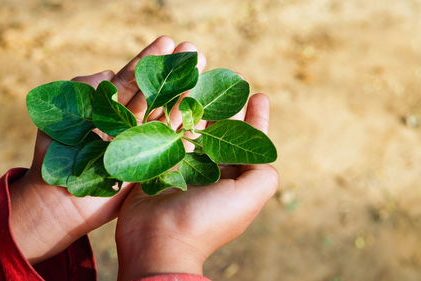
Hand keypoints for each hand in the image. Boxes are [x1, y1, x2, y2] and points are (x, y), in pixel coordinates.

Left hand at [9, 36, 205, 263]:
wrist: (58, 200)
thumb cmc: (54, 158)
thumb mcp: (60, 114)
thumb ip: (82, 88)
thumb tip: (107, 73)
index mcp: (106, 109)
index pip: (131, 80)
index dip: (148, 61)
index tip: (167, 42)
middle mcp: (126, 123)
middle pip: (154, 93)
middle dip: (173, 72)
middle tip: (194, 50)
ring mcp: (139, 143)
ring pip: (164, 115)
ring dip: (183, 93)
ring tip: (202, 71)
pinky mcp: (148, 164)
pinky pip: (170, 143)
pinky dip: (185, 128)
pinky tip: (200, 110)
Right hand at [115, 94, 278, 280]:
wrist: (156, 242)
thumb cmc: (206, 220)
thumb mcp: (248, 198)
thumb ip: (263, 173)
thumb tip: (263, 152)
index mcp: (233, 179)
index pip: (249, 143)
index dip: (257, 119)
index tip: (260, 95)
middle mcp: (209, 172)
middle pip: (220, 131)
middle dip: (226, 107)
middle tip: (228, 79)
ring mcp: (181, 168)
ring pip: (192, 128)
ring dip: (197, 105)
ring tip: (200, 79)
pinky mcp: (156, 166)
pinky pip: (165, 134)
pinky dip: (170, 116)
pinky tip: (172, 96)